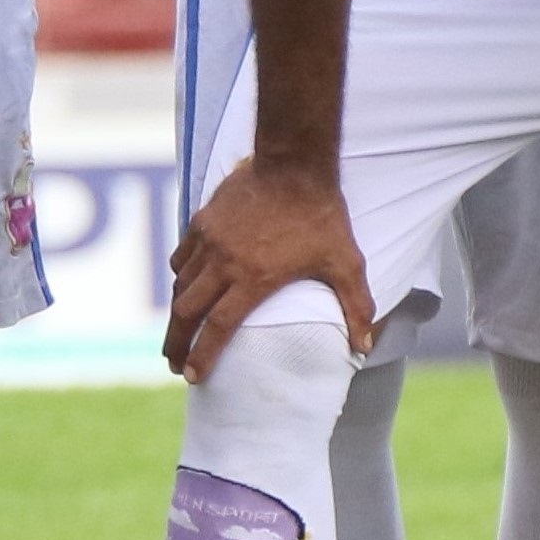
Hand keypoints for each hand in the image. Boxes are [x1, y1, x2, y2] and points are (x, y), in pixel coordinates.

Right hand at [161, 151, 371, 379]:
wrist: (295, 163)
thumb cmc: (323, 215)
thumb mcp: (346, 262)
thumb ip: (356, 306)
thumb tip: (364, 347)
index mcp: (253, 278)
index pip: (218, 328)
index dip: (203, 356)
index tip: (194, 377)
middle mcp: (224, 262)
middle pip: (186, 312)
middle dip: (176, 343)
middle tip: (175, 364)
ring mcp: (209, 240)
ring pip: (181, 286)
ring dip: (176, 314)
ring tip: (177, 333)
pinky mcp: (202, 221)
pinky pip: (182, 257)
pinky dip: (180, 277)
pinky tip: (184, 288)